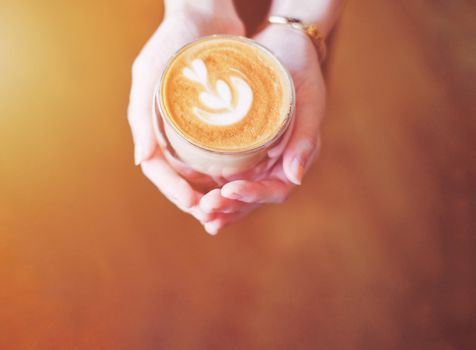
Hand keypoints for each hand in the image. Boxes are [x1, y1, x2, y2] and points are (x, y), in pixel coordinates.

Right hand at [128, 3, 246, 230]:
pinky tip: (242, 179)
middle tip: (214, 216)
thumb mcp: (152, 72)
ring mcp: (194, 123)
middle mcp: (172, 127)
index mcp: (152, 122)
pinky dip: (227, 168)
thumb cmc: (175, 38)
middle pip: (181, 174)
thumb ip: (143, 115)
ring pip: (201, 167)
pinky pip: (220, 149)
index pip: (159, 168)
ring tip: (229, 205)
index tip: (194, 206)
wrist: (205, 11)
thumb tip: (141, 162)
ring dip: (212, 189)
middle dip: (195, 198)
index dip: (174, 191)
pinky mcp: (216, 116)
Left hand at [200, 25, 324, 231]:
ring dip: (222, 206)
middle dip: (232, 206)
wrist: (284, 47)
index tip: (230, 190)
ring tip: (201, 212)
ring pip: (240, 193)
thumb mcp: (308, 101)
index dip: (254, 195)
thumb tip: (295, 178)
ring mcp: (259, 160)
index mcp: (296, 157)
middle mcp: (277, 164)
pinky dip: (215, 189)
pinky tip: (198, 199)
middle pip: (255, 198)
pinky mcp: (243, 151)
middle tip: (207, 209)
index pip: (277, 189)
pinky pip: (229, 176)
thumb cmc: (298, 71)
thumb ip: (304, 139)